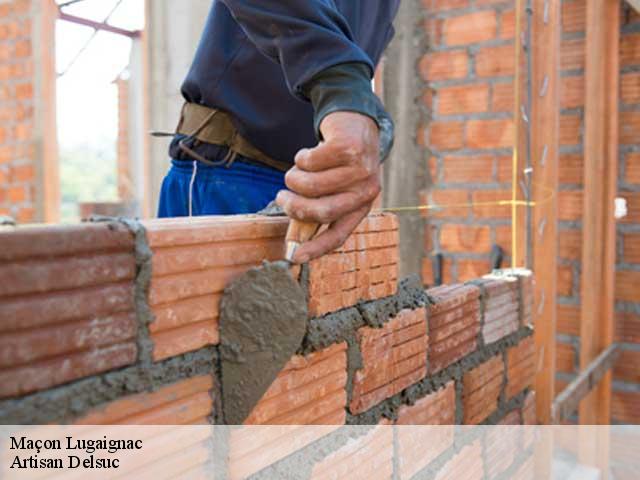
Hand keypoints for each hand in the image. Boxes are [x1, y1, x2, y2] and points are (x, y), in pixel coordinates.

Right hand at [276, 111, 380, 263]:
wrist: (356, 122)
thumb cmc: (339, 162)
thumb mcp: (335, 188)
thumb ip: (317, 210)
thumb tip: (294, 239)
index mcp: (361, 207)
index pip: (338, 235)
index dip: (316, 248)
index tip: (294, 256)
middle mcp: (365, 191)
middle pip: (321, 212)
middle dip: (293, 206)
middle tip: (281, 197)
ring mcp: (360, 169)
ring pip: (310, 185)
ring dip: (294, 177)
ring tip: (296, 170)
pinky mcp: (349, 148)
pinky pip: (310, 161)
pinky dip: (301, 157)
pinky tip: (309, 152)